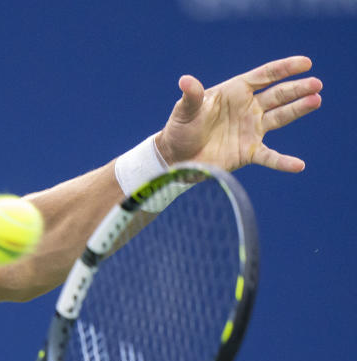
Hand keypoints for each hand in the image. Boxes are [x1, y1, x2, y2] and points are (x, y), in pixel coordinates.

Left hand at [155, 55, 321, 172]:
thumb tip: (185, 80)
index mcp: (235, 91)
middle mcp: (248, 108)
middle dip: (297, 89)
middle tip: (316, 84)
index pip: (265, 75)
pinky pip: (270, 157)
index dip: (285, 68)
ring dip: (298, 109)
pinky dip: (283, 162)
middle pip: (278, 95)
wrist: (176, 157)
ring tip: (316, 101)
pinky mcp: (249, 151)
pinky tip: (298, 165)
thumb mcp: (185, 110)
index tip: (306, 63)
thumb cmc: (180, 128)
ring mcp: (251, 129)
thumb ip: (191, 96)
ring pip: (281, 117)